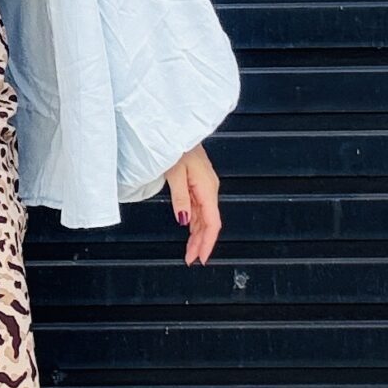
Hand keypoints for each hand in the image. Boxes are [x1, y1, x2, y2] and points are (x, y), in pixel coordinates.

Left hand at [165, 143, 220, 266]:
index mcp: (207, 187)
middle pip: (210, 222)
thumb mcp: (174, 173)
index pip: (213, 222)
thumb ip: (180, 198)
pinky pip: (200, 208)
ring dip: (198, 235)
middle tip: (191, 259)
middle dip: (201, 243)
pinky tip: (191, 230)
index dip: (207, 242)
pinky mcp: (199, 183)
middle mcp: (210, 188)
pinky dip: (196, 222)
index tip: (200, 257)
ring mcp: (205, 186)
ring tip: (190, 251)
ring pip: (205, 216)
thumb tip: (184, 220)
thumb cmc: (176, 146)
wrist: (176, 129)